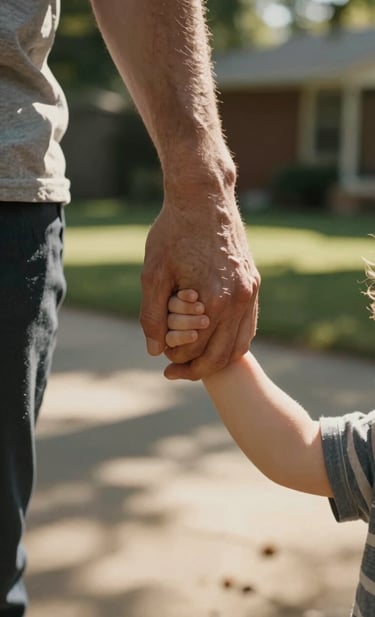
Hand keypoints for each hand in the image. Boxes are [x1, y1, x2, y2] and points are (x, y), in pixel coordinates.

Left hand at [140, 186, 259, 379]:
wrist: (204, 197)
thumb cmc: (173, 232)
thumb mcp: (153, 274)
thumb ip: (152, 316)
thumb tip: (155, 351)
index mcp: (214, 300)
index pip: (195, 349)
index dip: (175, 358)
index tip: (162, 357)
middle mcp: (239, 300)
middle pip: (220, 355)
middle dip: (196, 368)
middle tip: (175, 371)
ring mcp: (250, 293)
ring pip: (239, 345)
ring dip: (218, 359)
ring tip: (195, 362)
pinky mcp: (254, 284)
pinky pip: (248, 326)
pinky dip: (233, 342)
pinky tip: (215, 342)